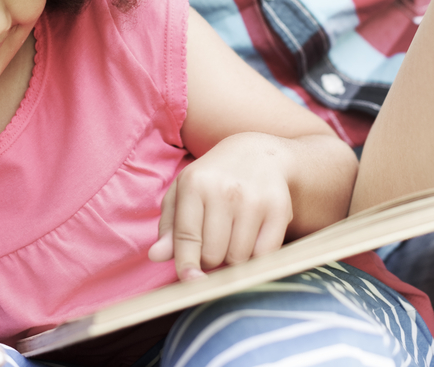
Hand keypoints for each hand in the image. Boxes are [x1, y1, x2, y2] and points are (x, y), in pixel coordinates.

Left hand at [147, 132, 293, 281]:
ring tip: (232, 237)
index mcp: (195, 184)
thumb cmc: (213, 179)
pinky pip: (264, 255)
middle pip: (213, 255)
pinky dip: (256, 257)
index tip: (189, 280)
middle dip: (211, 258)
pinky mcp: (278, 209)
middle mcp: (225, 190)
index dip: (186, 264)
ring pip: (238, 258)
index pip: (186, 237)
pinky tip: (252, 239)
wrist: (259, 154)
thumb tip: (155, 256)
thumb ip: (169, 226)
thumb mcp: (184, 193)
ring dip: (233, 258)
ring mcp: (253, 200)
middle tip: (215, 242)